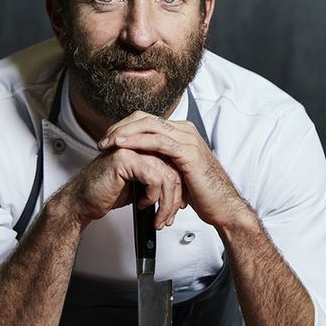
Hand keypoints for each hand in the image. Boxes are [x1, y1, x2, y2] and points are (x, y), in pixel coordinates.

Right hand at [67, 145, 186, 230]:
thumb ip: (157, 179)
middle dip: (175, 196)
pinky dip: (152, 196)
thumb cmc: (105, 193)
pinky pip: (154, 177)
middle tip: (170, 216)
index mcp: (143, 147)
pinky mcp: (125, 159)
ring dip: (166, 201)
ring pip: (166, 174)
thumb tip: (179, 189)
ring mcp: (131, 149)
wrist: (81, 201)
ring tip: (158, 216)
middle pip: (173, 167)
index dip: (180, 185)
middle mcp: (139, 144)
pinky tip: (142, 203)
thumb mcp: (139, 185)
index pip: (173, 162)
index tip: (179, 205)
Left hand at [97, 111, 248, 230]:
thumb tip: (140, 161)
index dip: (124, 127)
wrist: (222, 206)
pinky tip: (122, 146)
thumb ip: (161, 161)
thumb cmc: (202, 193)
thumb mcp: (176, 171)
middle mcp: (184, 131)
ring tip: (107, 143)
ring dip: (124, 134)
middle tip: (102, 140)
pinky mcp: (188, 152)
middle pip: (145, 119)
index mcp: (181, 132)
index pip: (147, 120)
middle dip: (120, 128)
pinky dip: (137, 142)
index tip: (107, 139)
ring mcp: (188, 139)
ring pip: (149, 127)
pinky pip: (158, 142)